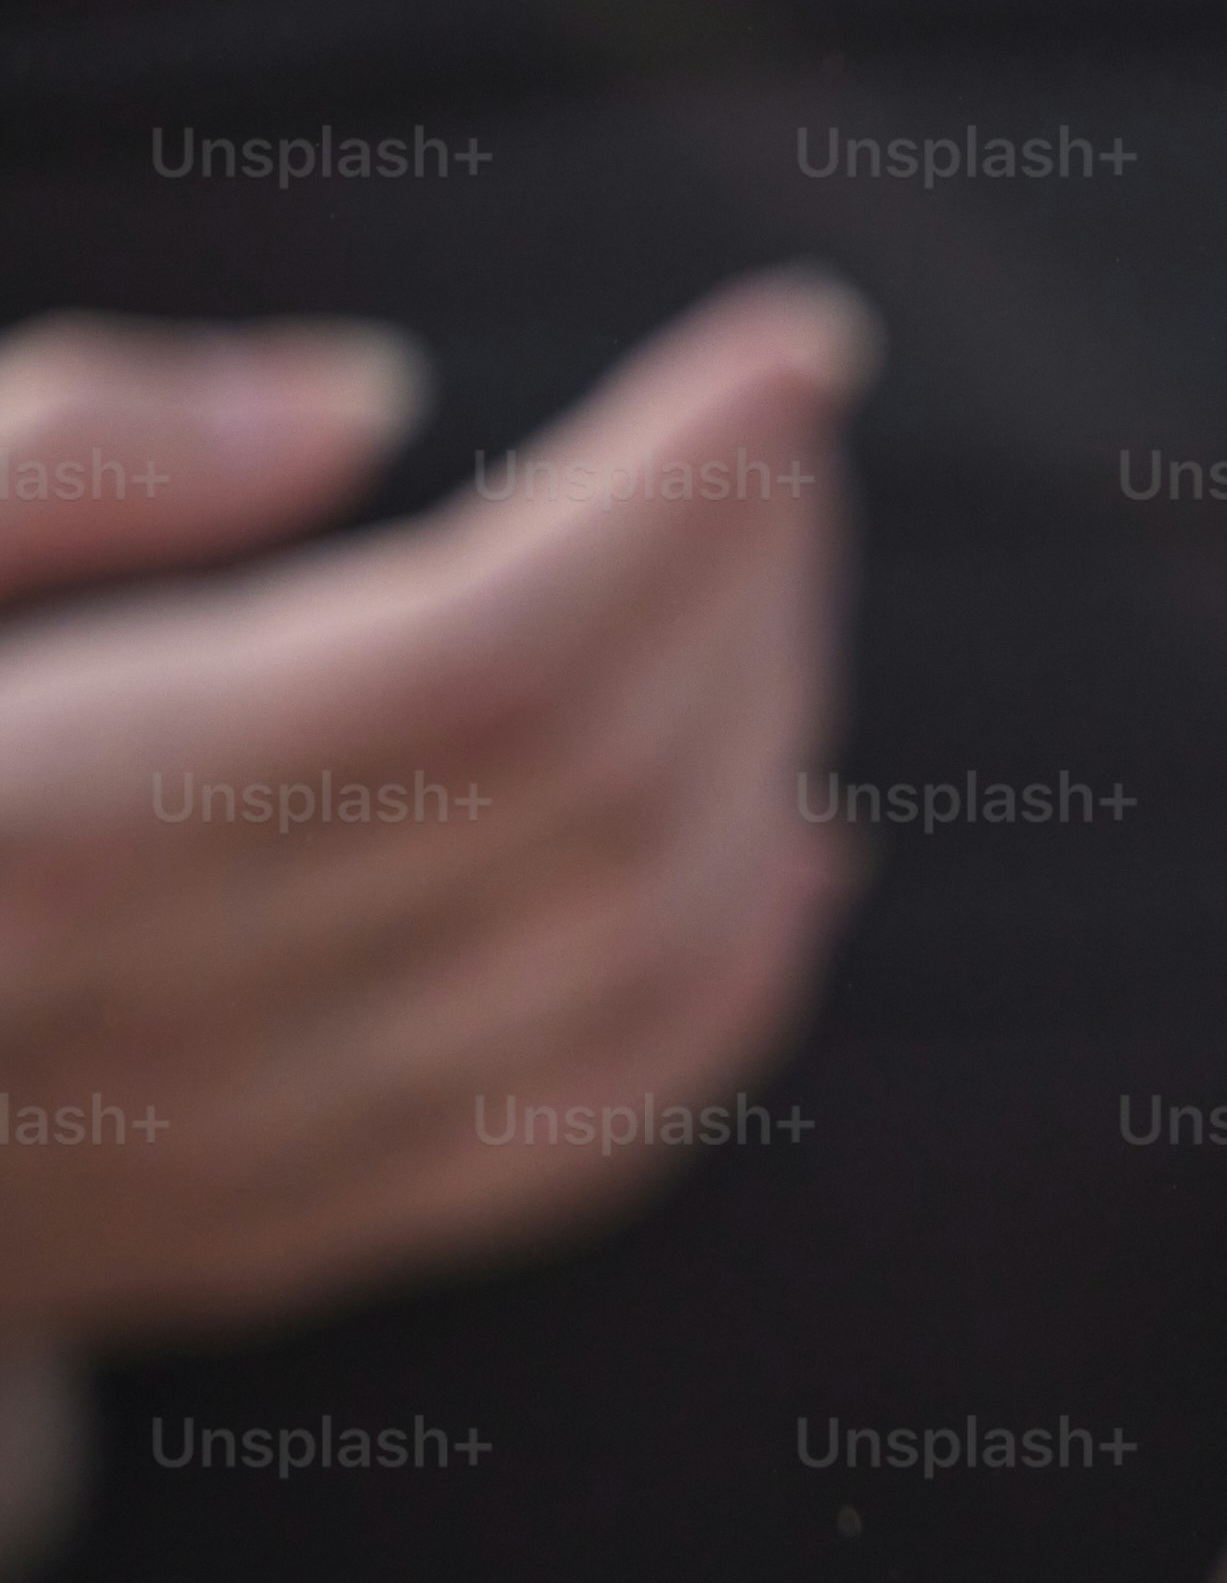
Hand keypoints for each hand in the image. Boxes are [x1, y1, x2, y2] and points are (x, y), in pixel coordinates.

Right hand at [0, 275, 870, 1352]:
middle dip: (741, 581)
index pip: (477, 653)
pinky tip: (793, 849)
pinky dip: (734, 984)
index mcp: (34, 824)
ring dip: (769, 750)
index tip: (791, 339)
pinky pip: (581, 1139)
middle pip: (593, 790)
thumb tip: (362, 397)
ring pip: (633, 960)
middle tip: (761, 438)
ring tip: (769, 588)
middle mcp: (147, 1019)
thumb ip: (63, 464)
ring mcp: (218, 1162)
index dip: (677, 485)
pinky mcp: (252, 1243)